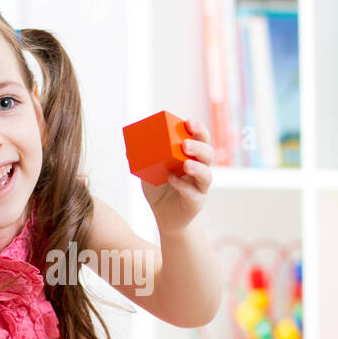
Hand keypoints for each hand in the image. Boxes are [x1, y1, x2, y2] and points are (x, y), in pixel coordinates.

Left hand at [141, 119, 212, 233]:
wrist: (164, 217)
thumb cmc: (159, 190)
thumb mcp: (149, 172)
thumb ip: (143, 160)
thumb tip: (129, 148)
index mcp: (191, 157)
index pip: (200, 139)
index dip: (198, 130)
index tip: (189, 122)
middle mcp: (199, 170)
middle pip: (208, 154)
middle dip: (199, 146)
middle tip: (185, 143)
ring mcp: (199, 186)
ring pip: (206, 174)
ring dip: (197, 167)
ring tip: (186, 163)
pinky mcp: (196, 202)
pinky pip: (193, 192)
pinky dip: (183, 186)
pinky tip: (172, 180)